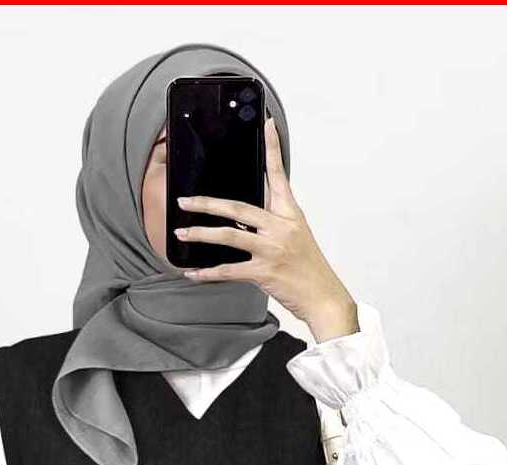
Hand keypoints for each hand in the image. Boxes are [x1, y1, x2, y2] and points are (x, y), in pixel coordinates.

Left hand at [174, 116, 359, 344]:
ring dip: (201, 235)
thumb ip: (274, 220)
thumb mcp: (297, 236)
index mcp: (290, 215)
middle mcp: (281, 228)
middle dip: (207, 204)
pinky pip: (229, 271)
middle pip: (238, 208)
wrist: (324, 297)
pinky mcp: (265, 273)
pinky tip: (193, 272)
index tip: (266, 124)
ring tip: (181, 234)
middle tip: (185, 201)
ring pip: (229, 237)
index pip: (278, 175)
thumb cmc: (309, 269)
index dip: (272, 148)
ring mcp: (272, 250)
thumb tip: (246, 212)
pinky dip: (208, 273)